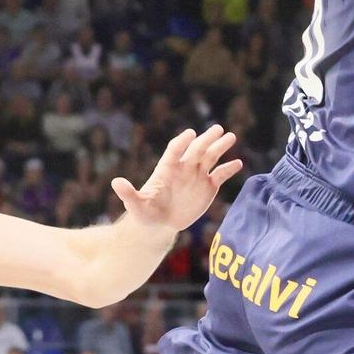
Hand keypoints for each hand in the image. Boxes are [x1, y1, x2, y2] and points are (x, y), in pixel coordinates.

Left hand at [112, 126, 243, 231]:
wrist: (159, 225)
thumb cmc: (145, 213)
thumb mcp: (136, 205)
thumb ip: (128, 193)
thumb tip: (115, 182)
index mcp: (167, 168)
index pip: (175, 150)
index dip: (182, 142)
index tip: (190, 134)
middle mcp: (184, 168)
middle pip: (196, 149)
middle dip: (207, 139)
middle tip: (218, 129)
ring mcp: (197, 175)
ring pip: (211, 157)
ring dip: (221, 147)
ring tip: (231, 137)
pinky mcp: (208, 186)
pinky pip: (220, 174)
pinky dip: (228, 168)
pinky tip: (238, 163)